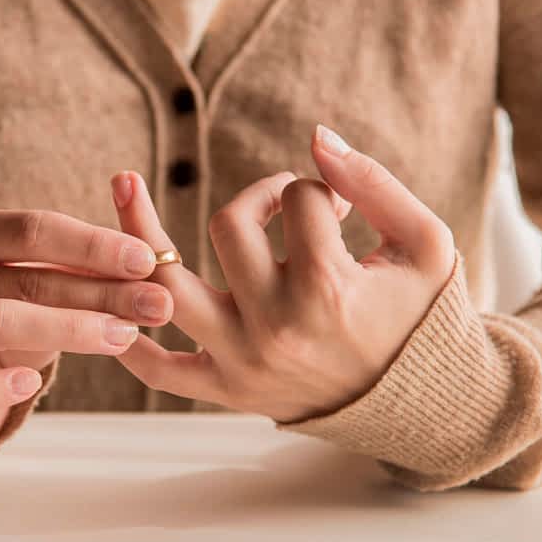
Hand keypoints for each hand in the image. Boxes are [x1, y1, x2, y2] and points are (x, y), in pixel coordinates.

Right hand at [0, 209, 172, 448]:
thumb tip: (154, 266)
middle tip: (158, 305)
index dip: (93, 244)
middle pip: (22, 276)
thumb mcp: (33, 284)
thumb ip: (80, 270)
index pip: (31, 229)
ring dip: (68, 329)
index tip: (147, 260)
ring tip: (124, 337)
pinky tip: (33, 385)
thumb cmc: (1, 317)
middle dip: (99, 290)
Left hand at [111, 125, 455, 422]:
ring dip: (138, 232)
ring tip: (123, 184)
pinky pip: (159, 370)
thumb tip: (315, 135)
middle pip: (229, 226)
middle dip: (258, 195)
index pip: (300, 201)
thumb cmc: (425, 318)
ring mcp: (243, 361)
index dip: (321, 189)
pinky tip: (116, 290)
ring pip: (164, 287)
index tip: (340, 207)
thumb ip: (374, 182)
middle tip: (283, 202)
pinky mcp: (227, 390)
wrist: (421, 405)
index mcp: (329, 289)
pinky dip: (131, 340)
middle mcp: (276, 326)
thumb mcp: (425, 244)